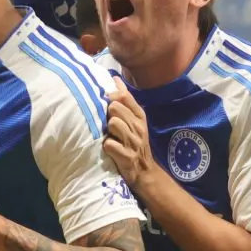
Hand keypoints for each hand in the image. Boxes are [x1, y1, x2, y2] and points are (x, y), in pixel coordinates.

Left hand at [102, 77, 158, 193]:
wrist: (144, 171)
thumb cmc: (134, 141)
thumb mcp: (134, 119)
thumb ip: (124, 99)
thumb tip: (115, 78)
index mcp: (139, 115)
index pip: (123, 95)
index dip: (110, 96)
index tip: (105, 101)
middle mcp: (138, 126)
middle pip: (114, 107)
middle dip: (108, 114)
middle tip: (109, 125)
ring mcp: (133, 142)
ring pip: (112, 123)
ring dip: (107, 130)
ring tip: (111, 137)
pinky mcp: (127, 156)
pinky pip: (109, 144)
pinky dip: (106, 146)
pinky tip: (110, 149)